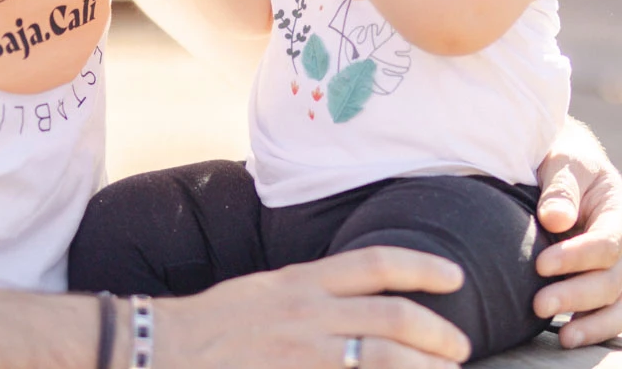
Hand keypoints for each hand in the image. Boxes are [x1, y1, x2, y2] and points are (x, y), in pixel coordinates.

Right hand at [158, 246, 470, 368]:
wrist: (160, 349)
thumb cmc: (214, 324)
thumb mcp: (267, 290)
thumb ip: (314, 292)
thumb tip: (364, 302)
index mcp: (301, 280)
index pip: (376, 263)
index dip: (423, 267)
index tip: (455, 278)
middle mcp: (306, 312)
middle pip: (391, 317)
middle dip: (436, 333)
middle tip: (460, 348)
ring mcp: (301, 353)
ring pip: (381, 357)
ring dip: (422, 367)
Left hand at [532, 121, 621, 346]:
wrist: (567, 171)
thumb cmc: (565, 164)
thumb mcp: (563, 163)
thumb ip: (561, 189)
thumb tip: (555, 220)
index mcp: (619, 213)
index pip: (606, 243)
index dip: (576, 257)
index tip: (541, 264)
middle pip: (611, 280)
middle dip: (576, 295)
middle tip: (538, 303)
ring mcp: (620, 271)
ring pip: (621, 306)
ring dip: (594, 323)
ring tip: (563, 338)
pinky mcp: (608, 290)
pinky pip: (617, 316)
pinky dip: (600, 329)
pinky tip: (569, 337)